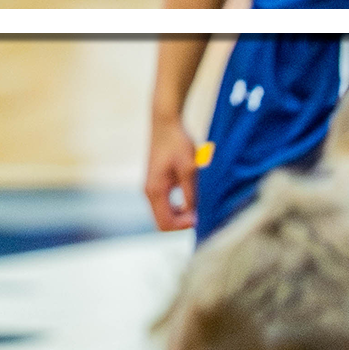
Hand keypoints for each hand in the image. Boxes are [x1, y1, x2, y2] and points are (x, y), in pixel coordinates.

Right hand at [145, 117, 199, 231]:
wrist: (165, 123)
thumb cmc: (177, 143)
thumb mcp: (189, 170)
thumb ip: (190, 194)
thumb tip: (193, 216)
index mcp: (155, 190)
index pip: (165, 223)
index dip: (183, 226)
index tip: (198, 217)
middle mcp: (149, 191)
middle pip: (162, 222)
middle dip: (181, 222)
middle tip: (199, 213)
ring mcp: (150, 187)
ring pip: (163, 213)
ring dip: (179, 214)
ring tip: (196, 204)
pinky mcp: (155, 182)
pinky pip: (164, 204)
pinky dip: (176, 206)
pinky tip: (189, 196)